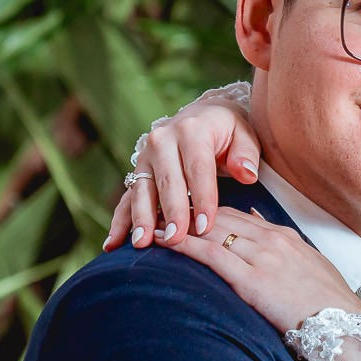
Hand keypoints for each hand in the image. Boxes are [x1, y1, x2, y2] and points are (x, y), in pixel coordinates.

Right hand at [103, 88, 262, 251]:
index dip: (202, 199)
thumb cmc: (229, 131)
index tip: (205, 227)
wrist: (204, 115)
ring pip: (142, 190)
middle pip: (168, 182)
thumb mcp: (245, 134)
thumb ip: (246, 154)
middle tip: (175, 240)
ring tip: (142, 244)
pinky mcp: (137, 171)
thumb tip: (246, 174)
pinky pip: (127, 198)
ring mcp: (145, 156)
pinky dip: (120, 221)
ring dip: (142, 219)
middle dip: (171, 213)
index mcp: (192, 130)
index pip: (198, 169)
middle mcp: (162, 140)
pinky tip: (113, 244)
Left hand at [169, 206, 360, 333]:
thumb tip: (257, 223)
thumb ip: (283, 248)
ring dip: (179, 224)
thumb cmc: (328, 306)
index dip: (207, 212)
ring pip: (212, 230)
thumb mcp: (309, 267)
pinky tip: (164, 240)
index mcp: (285, 237)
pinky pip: (211, 254)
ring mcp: (262, 258)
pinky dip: (184, 244)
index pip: (237, 215)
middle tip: (157, 211)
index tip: (185, 213)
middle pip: (220, 216)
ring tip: (151, 222)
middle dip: (187, 212)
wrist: (344, 327)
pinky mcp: (252, 280)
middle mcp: (271, 240)